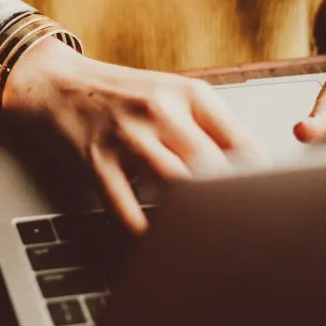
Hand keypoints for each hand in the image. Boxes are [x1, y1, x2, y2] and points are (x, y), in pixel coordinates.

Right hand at [3, 38, 266, 232]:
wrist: (56, 83)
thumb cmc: (121, 95)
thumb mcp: (171, 95)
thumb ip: (210, 126)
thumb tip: (253, 171)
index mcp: (189, 95)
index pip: (241, 142)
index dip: (260, 181)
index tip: (269, 207)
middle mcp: (160, 111)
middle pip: (213, 165)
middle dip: (233, 203)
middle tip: (246, 233)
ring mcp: (126, 135)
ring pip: (175, 182)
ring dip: (193, 216)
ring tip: (207, 242)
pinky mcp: (96, 159)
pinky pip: (124, 204)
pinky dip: (141, 228)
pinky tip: (155, 242)